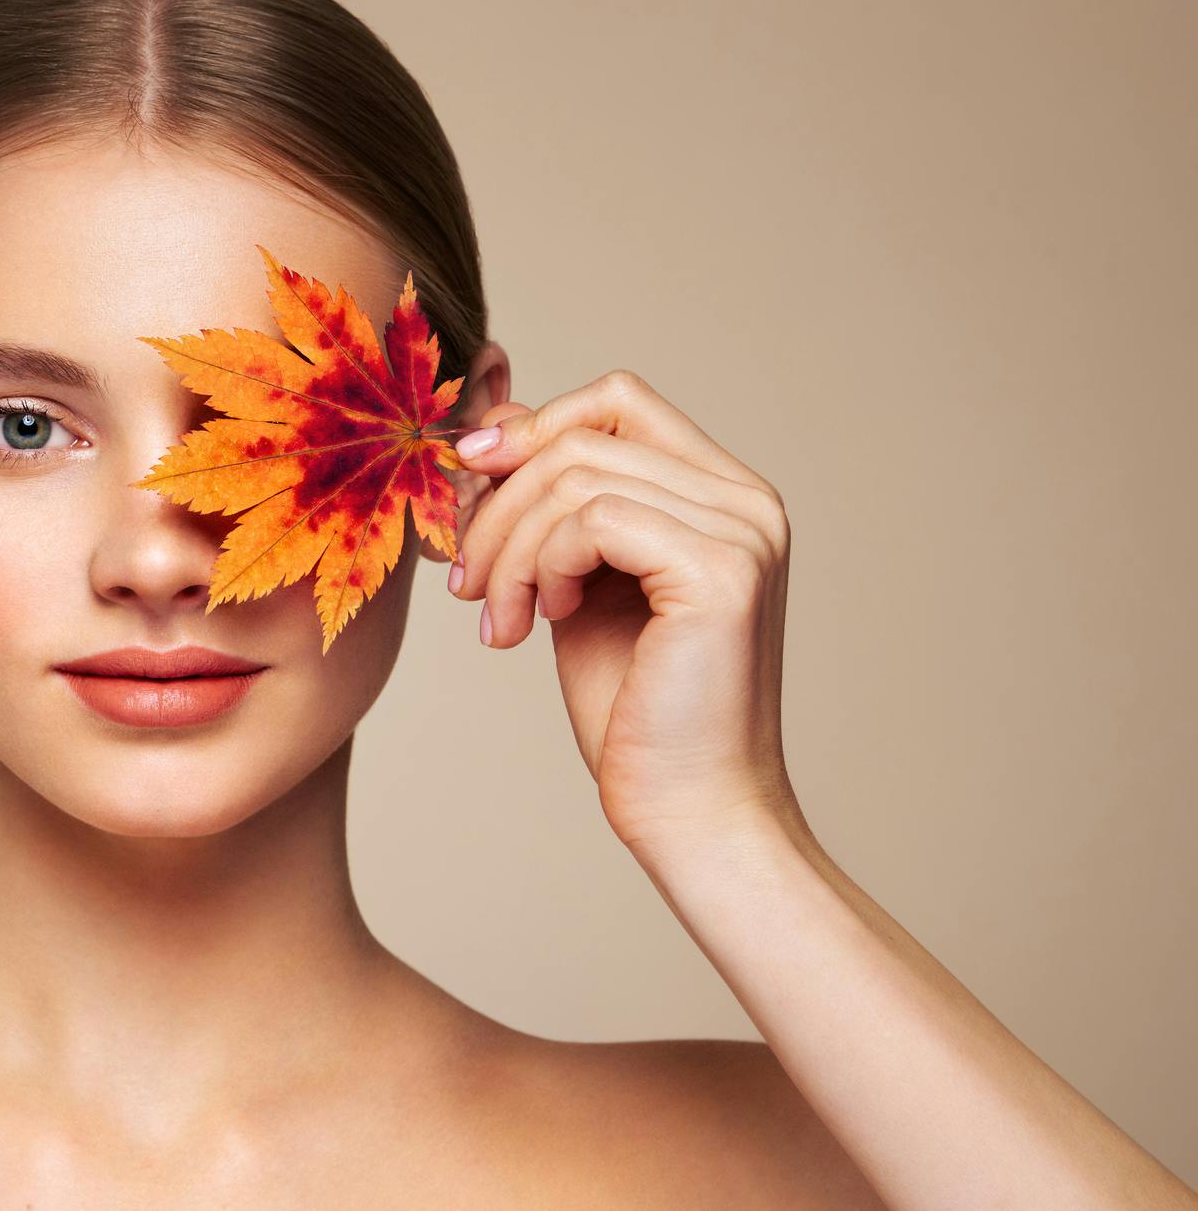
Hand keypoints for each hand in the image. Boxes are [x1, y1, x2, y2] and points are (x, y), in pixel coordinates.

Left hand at [443, 369, 795, 859]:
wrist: (688, 808)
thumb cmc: (633, 709)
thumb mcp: (574, 582)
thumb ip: (553, 508)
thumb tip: (491, 425)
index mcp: (721, 494)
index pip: (616, 402)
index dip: (528, 431)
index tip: (466, 490)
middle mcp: (746, 500)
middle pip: (584, 434)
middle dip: (498, 501)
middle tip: (465, 579)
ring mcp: (742, 531)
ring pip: (575, 475)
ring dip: (508, 548)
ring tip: (497, 617)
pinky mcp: (721, 571)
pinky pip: (592, 518)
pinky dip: (542, 566)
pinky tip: (540, 624)